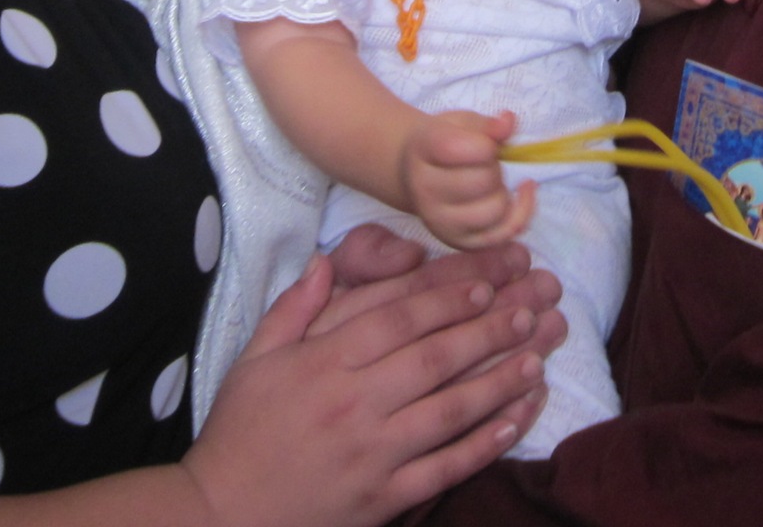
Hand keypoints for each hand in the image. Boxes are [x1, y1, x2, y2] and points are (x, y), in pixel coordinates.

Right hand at [184, 251, 557, 526]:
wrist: (223, 515)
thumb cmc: (241, 433)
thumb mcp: (253, 360)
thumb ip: (294, 308)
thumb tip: (324, 261)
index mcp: (321, 364)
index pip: (396, 318)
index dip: (446, 295)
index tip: (487, 279)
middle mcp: (352, 404)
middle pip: (434, 356)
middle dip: (489, 327)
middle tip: (533, 304)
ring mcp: (372, 454)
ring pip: (449, 408)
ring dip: (500, 379)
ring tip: (539, 353)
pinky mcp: (385, 498)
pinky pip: (446, 466)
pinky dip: (486, 442)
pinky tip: (518, 418)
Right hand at [401, 111, 536, 250]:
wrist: (415, 174)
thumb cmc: (443, 143)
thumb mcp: (461, 123)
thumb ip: (486, 124)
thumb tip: (508, 123)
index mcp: (422, 151)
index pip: (458, 149)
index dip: (486, 144)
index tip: (486, 142)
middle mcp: (425, 191)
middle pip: (482, 182)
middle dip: (494, 167)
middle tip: (485, 163)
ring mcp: (440, 222)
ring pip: (494, 211)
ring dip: (503, 192)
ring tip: (490, 182)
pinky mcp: (459, 242)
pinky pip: (503, 234)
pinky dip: (522, 213)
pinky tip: (524, 192)